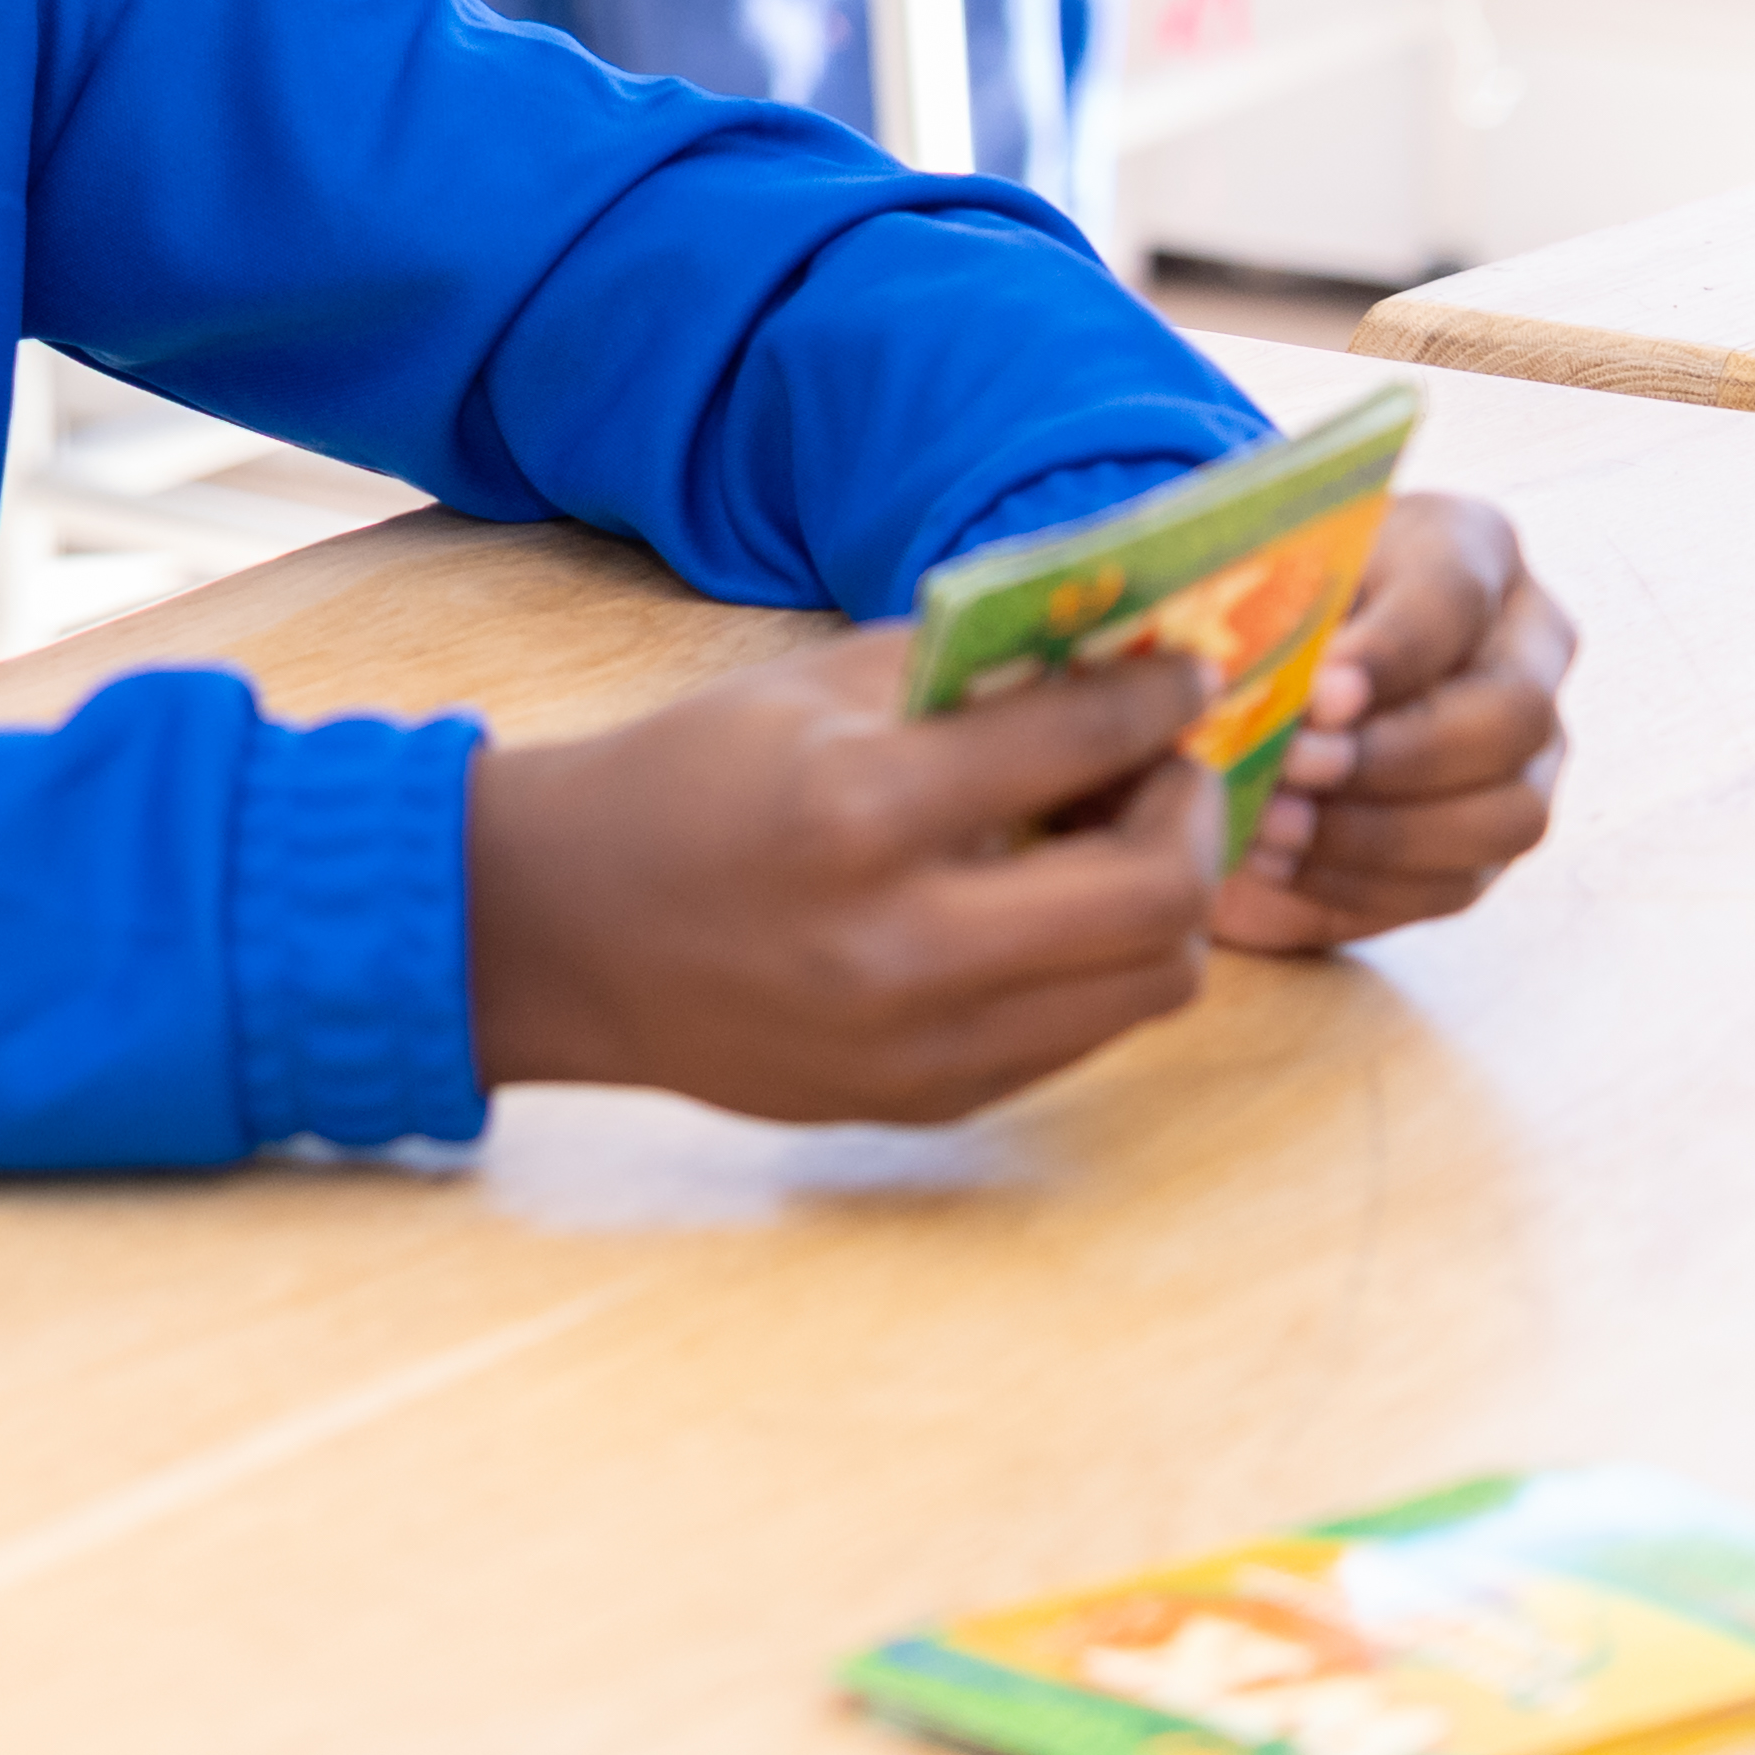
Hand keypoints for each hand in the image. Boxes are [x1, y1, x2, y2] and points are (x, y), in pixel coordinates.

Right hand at [468, 629, 1217, 1121]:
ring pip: (1154, 985)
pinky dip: (1098, 965)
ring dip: (1167, 904)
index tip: (1186, 678)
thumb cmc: (687, 785)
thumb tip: (1118, 652)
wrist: (562, 936)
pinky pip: (1084, 1035)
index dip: (1161, 700)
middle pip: (1161, 897)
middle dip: (1192, 813)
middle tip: (1165, 772)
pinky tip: (1054, 913)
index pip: (1081, 743)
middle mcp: (902, 945)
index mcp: (860, 809)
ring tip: (1116, 846)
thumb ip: (968, 670)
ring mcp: (919, 1044)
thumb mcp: (813, 689)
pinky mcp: (925, 1101)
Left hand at [1216, 493, 1573, 954]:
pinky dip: (1364, 883)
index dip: (1391, 654)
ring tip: (1272, 827)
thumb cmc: (1253, 609)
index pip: (1456, 597)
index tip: (1317, 694)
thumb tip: (1251, 686)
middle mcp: (1527, 647)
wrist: (1255, 682)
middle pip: (1513, 712)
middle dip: (1394, 753)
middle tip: (1291, 769)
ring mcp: (1530, 751)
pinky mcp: (1494, 839)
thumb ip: (1258, 615)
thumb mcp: (1246, 584)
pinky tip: (1282, 863)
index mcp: (1470, 547)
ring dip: (1382, 833)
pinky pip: (1459, 882)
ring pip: (1508, 812)